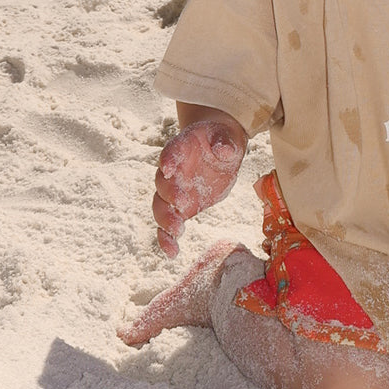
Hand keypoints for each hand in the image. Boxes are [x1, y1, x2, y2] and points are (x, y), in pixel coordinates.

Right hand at [152, 115, 245, 257]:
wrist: (221, 147)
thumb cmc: (222, 138)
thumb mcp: (227, 136)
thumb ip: (225, 142)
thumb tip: (225, 150)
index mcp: (182, 147)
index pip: (171, 152)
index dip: (168, 159)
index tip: (168, 168)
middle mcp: (173, 171)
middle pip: (162, 183)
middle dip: (170, 195)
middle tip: (183, 203)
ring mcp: (175, 190)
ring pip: (161, 207)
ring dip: (165, 220)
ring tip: (177, 232)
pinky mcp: (182, 208)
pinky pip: (169, 224)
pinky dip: (167, 239)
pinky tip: (172, 253)